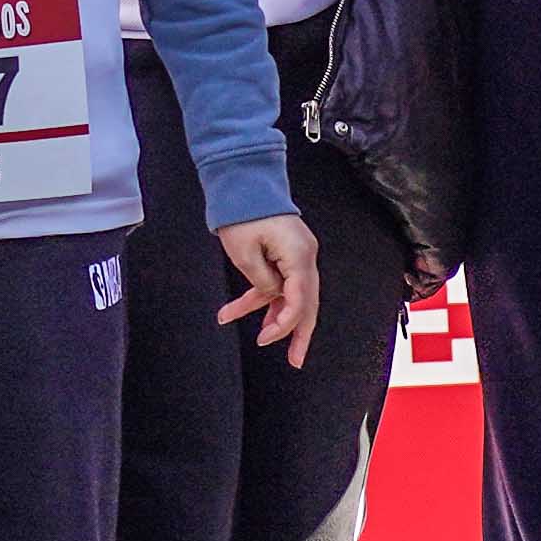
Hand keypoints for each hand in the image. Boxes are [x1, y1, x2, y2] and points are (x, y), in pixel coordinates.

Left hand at [218, 214, 321, 360]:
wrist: (243, 181)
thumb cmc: (244, 212)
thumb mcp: (244, 253)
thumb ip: (262, 281)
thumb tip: (272, 296)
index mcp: (300, 256)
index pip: (299, 300)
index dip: (285, 324)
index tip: (266, 338)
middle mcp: (305, 256)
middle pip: (307, 303)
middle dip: (299, 333)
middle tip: (296, 360)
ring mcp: (297, 254)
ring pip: (291, 295)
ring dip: (273, 316)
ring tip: (261, 339)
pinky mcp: (286, 252)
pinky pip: (277, 281)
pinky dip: (260, 296)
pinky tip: (234, 310)